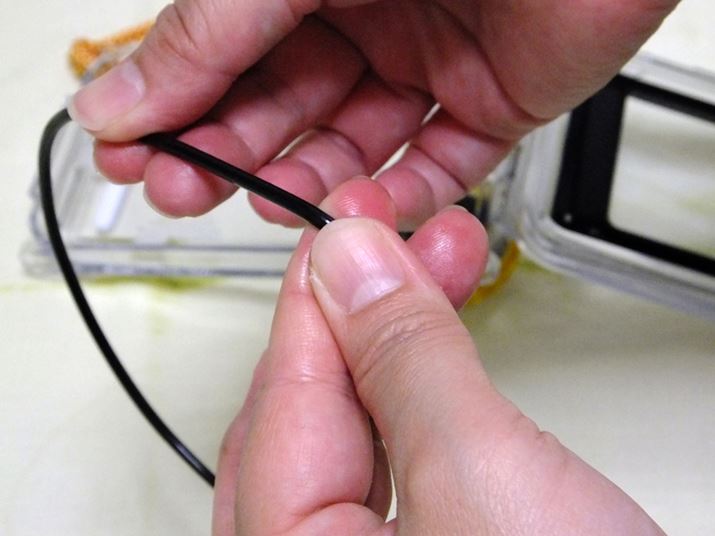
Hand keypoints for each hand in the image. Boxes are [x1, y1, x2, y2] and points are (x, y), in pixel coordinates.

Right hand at [70, 0, 676, 228]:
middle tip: (185, 192)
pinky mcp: (495, 100)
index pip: (227, 51)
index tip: (134, 155)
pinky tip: (356, 211)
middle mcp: (371, 11)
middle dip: (232, 152)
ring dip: (307, 181)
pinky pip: (439, 162)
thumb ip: (208, 35)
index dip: (175, 104)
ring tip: (270, 204)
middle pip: (284, 103)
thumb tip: (121, 98)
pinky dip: (399, 195)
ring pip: (354, 142)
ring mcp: (433, 59)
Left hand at [212, 178, 663, 534]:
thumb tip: (348, 263)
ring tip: (438, 270)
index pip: (281, 399)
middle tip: (396, 244)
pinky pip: (394, 461)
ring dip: (394, 344)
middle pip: (307, 415)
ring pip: (355, 431)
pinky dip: (418, 395)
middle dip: (357, 314)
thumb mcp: (480, 476)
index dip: (316, 298)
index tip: (346, 228)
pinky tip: (437, 350)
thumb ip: (402, 360)